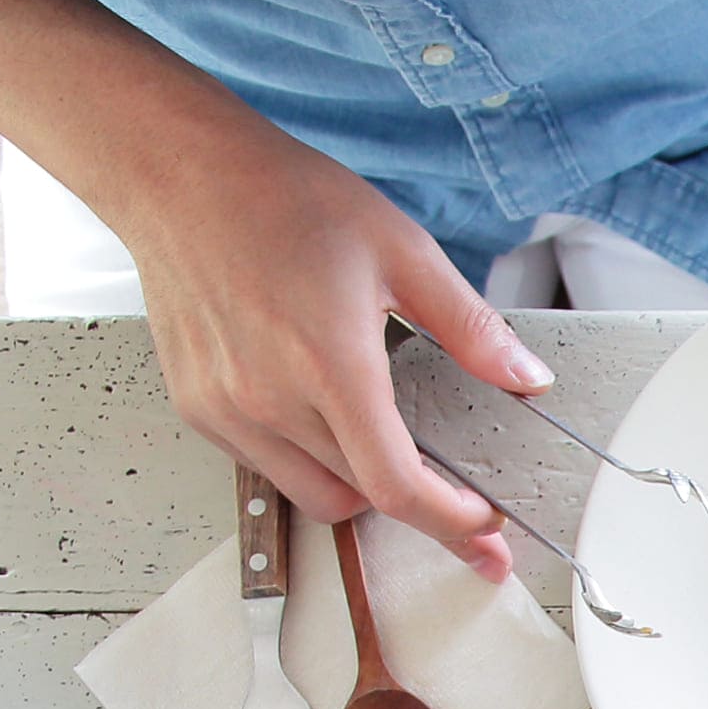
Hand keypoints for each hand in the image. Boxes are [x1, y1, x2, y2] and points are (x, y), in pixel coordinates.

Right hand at [100, 119, 544, 581]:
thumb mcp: (402, 251)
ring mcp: (226, 408)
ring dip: (358, 483)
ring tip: (378, 435)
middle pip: (360, 500)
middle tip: (451, 490)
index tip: (484, 532)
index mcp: (330, 364)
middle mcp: (269, 398)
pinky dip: (307, 459)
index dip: (451, 523)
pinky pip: (267, 466)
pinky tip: (319, 411)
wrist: (181, 175)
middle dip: (415, 503)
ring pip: (312, 493)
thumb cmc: (282, 199)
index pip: (396, 487)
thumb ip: (470, 327)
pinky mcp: (199, 407)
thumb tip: (525, 378)